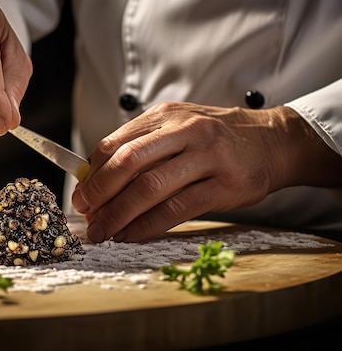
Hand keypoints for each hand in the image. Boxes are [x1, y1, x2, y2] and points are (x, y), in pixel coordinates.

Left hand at [72, 102, 341, 241]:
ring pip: (150, 188)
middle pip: (129, 163)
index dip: (93, 173)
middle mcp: (185, 130)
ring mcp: (207, 156)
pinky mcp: (225, 184)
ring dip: (119, 214)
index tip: (80, 196)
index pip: (116, 143)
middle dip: (100, 193)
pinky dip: (148, 225)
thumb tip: (96, 179)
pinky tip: (131, 235)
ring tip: (102, 232)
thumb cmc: (215, 138)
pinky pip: (176, 209)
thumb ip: (142, 146)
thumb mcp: (177, 127)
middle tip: (85, 215)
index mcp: (165, 115)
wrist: (271, 141)